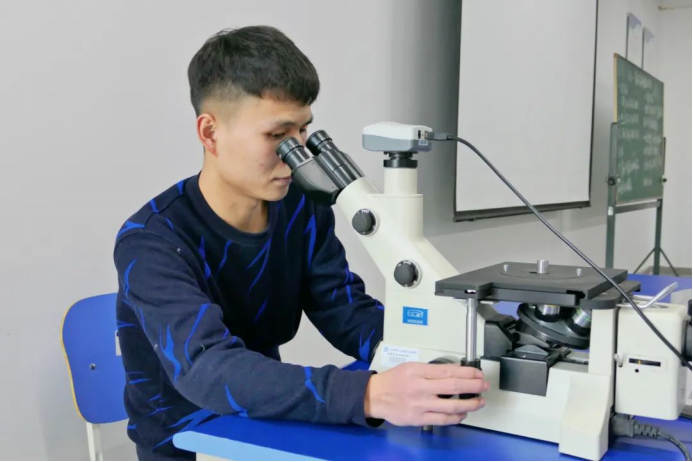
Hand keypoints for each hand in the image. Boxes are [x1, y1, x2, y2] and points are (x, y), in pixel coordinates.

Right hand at [364, 363, 487, 425]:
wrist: (374, 396)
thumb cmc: (393, 380)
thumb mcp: (410, 368)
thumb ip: (430, 371)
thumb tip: (454, 374)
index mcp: (418, 371)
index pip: (448, 371)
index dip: (467, 372)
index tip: (478, 373)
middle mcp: (420, 387)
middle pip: (453, 387)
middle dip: (473, 386)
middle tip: (484, 385)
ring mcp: (420, 405)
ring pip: (451, 406)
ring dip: (470, 404)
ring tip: (480, 402)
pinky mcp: (418, 419)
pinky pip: (442, 420)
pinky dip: (456, 417)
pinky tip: (463, 413)